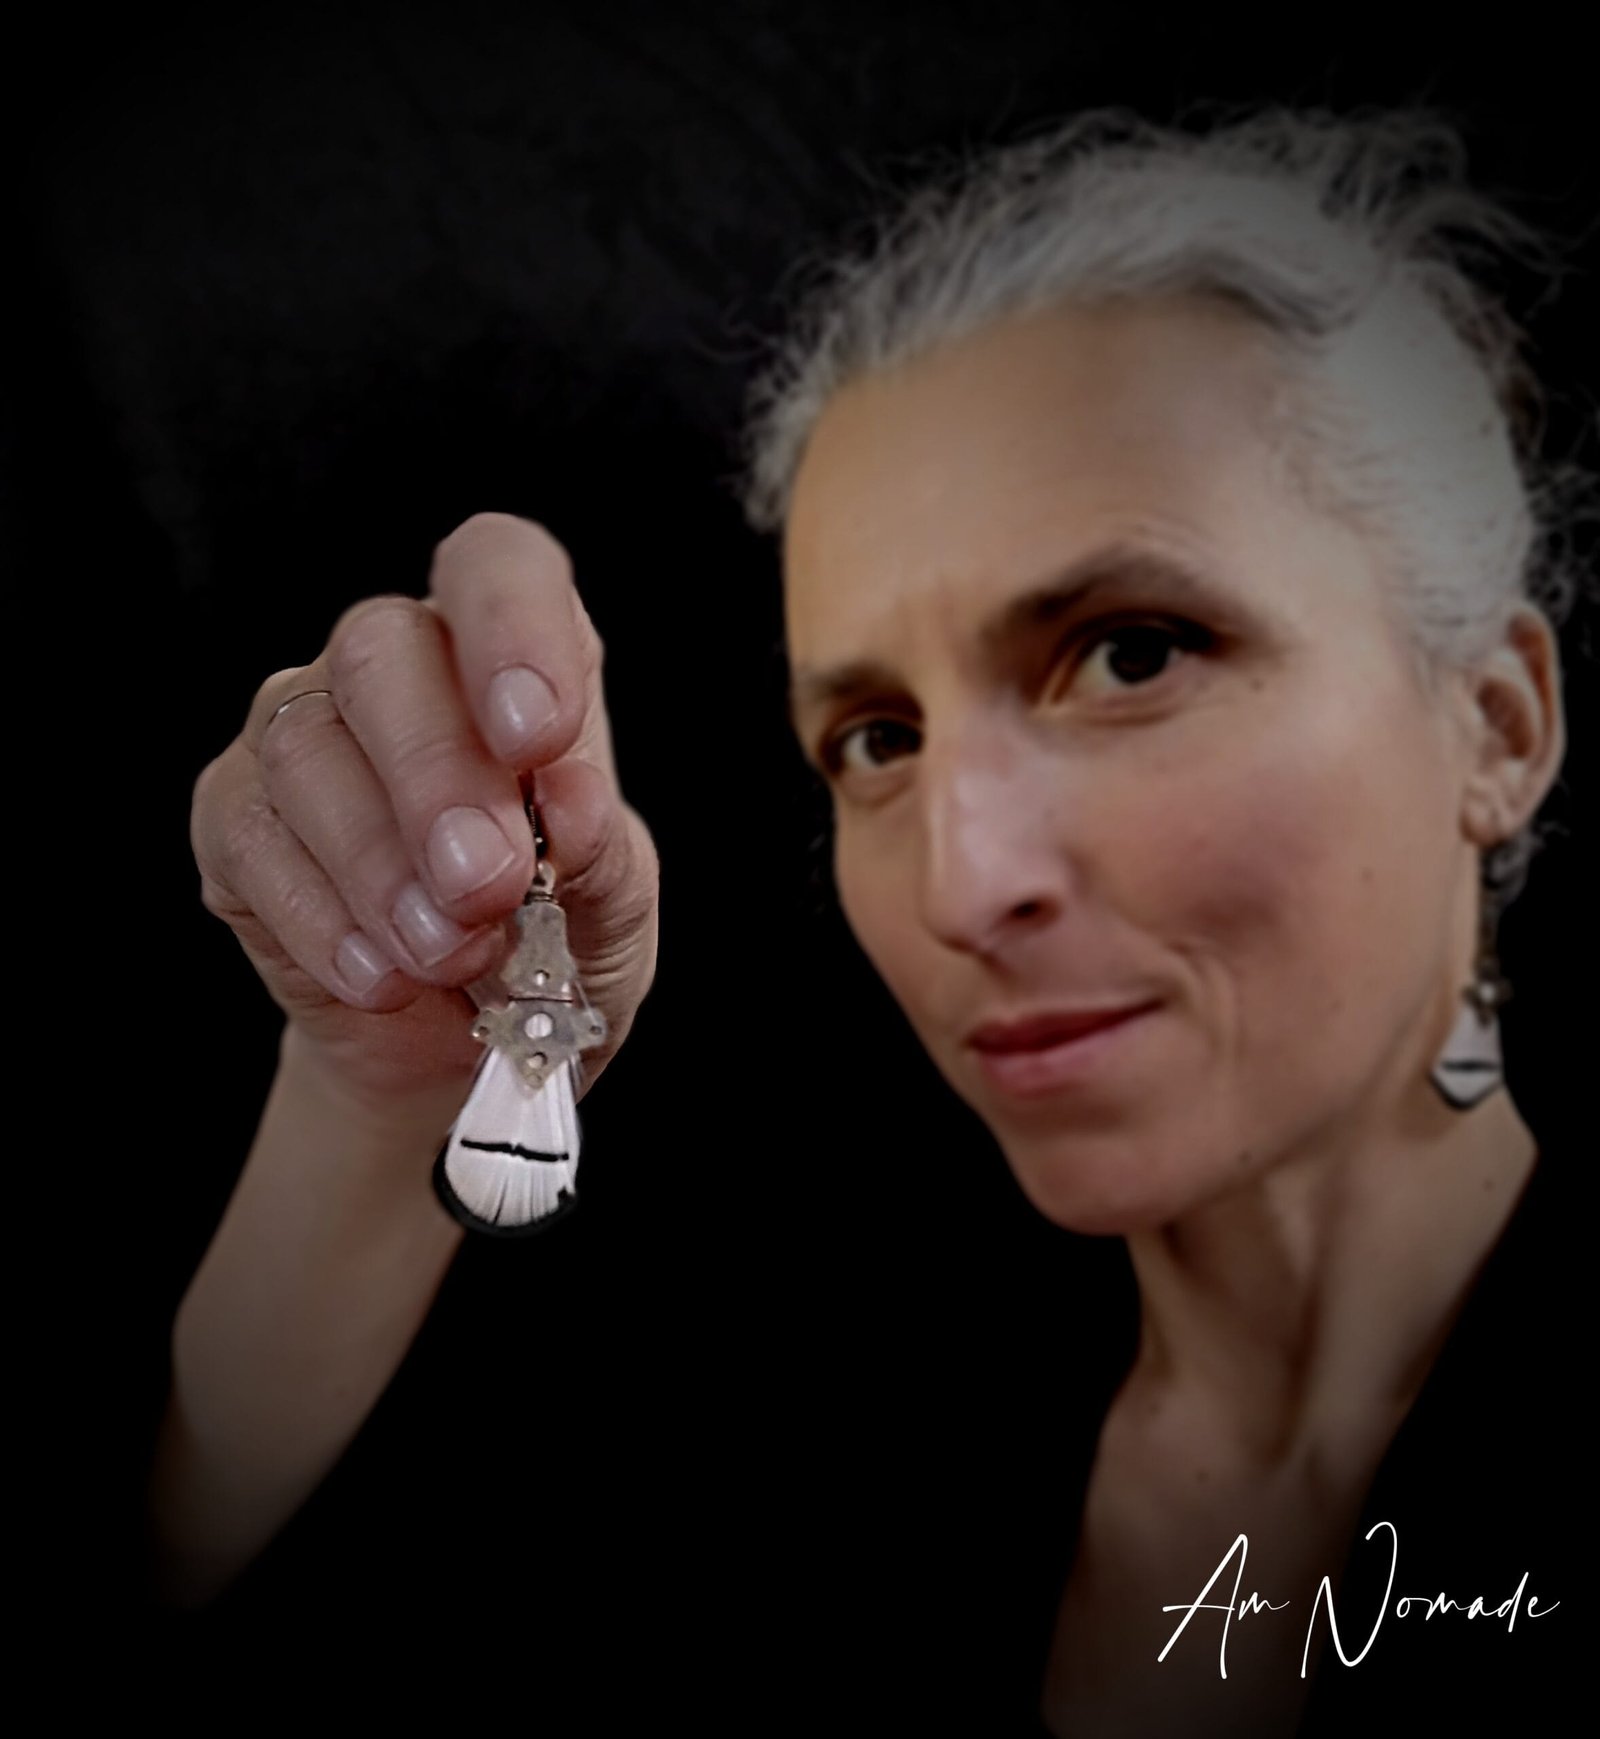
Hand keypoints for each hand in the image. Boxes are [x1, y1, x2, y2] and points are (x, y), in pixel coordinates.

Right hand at [191, 513, 658, 1122]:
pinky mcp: (235, 818)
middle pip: (382, 652)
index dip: (513, 626)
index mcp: (509, 658)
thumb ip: (603, 853)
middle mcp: (396, 668)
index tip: (538, 733)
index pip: (497, 566)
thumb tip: (570, 809)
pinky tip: (384, 976)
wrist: (469, 1050)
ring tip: (450, 954)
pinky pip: (253, 842)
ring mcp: (301, 734)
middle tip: (487, 886)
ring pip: (306, 751)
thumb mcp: (613, 906)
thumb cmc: (555, 946)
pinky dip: (327, 922)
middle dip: (438, 775)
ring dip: (384, 867)